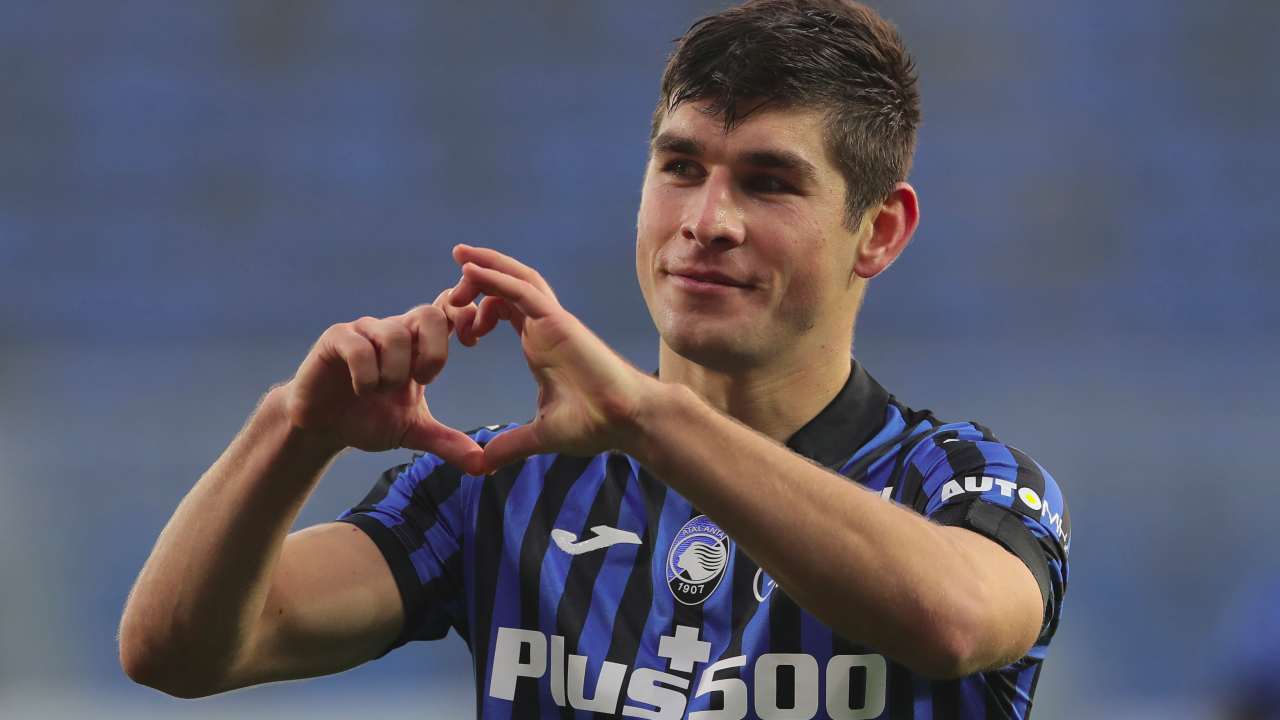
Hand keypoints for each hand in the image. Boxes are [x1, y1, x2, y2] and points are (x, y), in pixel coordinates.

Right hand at [280, 304, 485, 474]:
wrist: (322, 427)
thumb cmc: (369, 419)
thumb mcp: (414, 431)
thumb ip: (447, 442)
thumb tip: (484, 466)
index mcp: (418, 343)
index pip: (449, 309)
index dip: (466, 316)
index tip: (471, 345)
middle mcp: (394, 329)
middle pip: (429, 314)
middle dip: (434, 353)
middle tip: (423, 381)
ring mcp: (364, 331)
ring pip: (395, 334)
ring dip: (394, 372)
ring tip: (381, 392)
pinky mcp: (336, 339)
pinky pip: (360, 347)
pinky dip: (367, 375)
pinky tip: (362, 390)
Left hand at [447, 244, 657, 470]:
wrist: (626, 421)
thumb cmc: (595, 423)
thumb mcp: (540, 434)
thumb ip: (511, 444)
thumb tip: (484, 464)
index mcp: (539, 343)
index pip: (504, 310)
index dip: (478, 310)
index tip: (460, 332)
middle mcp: (544, 326)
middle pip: (507, 286)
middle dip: (476, 281)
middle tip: (448, 294)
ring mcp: (552, 320)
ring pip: (515, 278)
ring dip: (485, 266)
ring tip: (459, 258)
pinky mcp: (558, 321)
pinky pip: (523, 290)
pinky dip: (497, 276)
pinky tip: (472, 270)